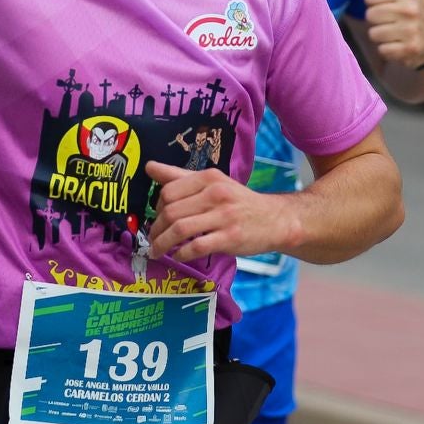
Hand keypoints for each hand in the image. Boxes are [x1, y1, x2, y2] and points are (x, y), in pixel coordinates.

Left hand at [144, 161, 291, 261]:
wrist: (275, 219)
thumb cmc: (238, 201)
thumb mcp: (212, 182)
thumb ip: (179, 176)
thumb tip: (149, 167)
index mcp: (209, 177)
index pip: (169, 191)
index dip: (156, 208)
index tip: (156, 218)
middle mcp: (216, 194)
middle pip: (171, 212)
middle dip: (156, 229)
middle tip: (152, 239)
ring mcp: (224, 216)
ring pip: (180, 230)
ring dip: (162, 244)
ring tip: (157, 251)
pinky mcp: (230, 238)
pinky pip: (196, 247)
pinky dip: (181, 254)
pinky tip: (178, 256)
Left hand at [361, 0, 423, 68]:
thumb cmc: (410, 10)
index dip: (373, 2)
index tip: (385, 5)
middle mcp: (410, 10)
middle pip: (370, 15)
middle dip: (376, 20)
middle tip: (390, 21)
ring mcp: (412, 30)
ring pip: (374, 33)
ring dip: (380, 36)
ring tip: (394, 33)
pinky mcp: (410, 50)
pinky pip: (383, 50)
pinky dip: (387, 50)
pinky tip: (397, 45)